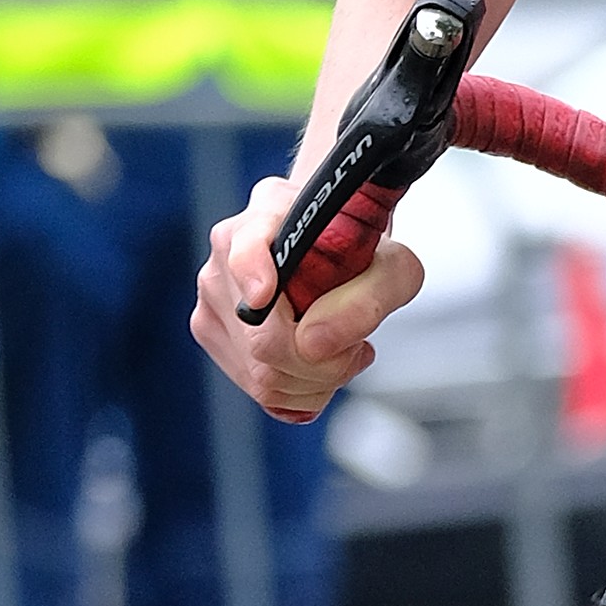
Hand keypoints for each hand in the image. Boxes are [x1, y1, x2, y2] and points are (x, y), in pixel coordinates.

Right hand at [188, 175, 425, 422]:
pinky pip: (260, 390)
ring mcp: (212, 295)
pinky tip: (318, 362)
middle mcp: (228, 253)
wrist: (337, 245)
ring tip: (340, 347)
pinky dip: (303, 391)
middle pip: (264, 342)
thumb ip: (369, 299)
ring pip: (262, 376)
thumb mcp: (394, 267)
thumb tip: (313, 343)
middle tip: (355, 346)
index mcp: (268, 214)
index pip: (245, 248)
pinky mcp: (211, 332)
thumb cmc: (361, 250)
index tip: (266, 293)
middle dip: (325, 364)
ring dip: (319, 379)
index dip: (253, 274)